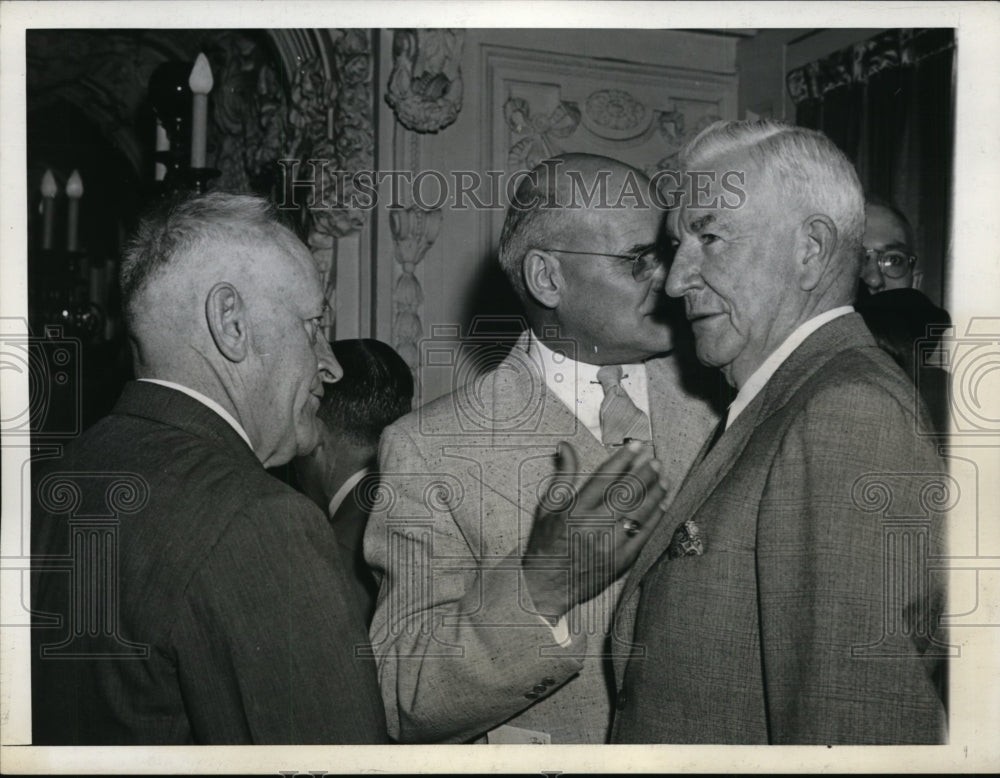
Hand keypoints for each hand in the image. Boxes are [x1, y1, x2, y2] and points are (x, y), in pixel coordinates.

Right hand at [521, 439, 668, 619]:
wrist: (545, 586)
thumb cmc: (544, 545)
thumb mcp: (546, 507)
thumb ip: (562, 475)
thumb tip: (566, 446)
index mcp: (575, 510)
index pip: (605, 477)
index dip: (623, 459)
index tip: (635, 446)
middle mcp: (594, 526)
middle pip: (627, 493)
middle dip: (645, 473)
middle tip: (656, 461)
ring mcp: (610, 545)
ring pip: (640, 512)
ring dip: (655, 494)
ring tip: (664, 480)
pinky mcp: (621, 561)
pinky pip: (644, 535)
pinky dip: (656, 519)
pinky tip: (662, 507)